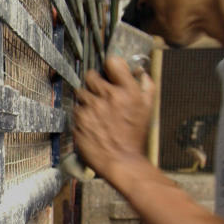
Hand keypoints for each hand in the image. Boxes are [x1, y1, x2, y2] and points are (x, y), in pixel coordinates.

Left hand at [72, 55, 154, 179]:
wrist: (121, 161)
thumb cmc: (135, 137)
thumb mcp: (147, 109)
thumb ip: (146, 86)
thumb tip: (140, 71)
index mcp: (127, 91)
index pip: (112, 62)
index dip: (110, 66)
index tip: (108, 72)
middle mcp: (108, 96)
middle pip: (91, 76)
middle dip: (94, 83)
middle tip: (99, 94)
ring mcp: (91, 108)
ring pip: (81, 93)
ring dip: (86, 100)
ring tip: (96, 113)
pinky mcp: (79, 120)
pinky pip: (76, 109)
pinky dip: (81, 114)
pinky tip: (90, 123)